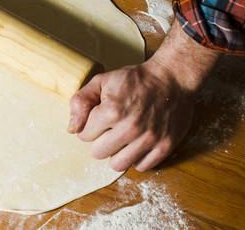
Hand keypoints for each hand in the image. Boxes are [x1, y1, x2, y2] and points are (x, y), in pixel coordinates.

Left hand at [68, 22, 219, 171]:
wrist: (172, 77)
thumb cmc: (135, 79)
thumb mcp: (102, 81)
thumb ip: (81, 101)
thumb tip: (71, 129)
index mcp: (111, 111)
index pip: (84, 135)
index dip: (90, 127)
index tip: (99, 118)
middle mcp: (129, 128)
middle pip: (98, 153)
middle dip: (100, 141)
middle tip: (110, 129)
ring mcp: (149, 139)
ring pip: (118, 165)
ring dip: (117, 153)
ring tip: (122, 139)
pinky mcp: (164, 146)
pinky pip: (142, 167)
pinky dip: (137, 158)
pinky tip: (138, 144)